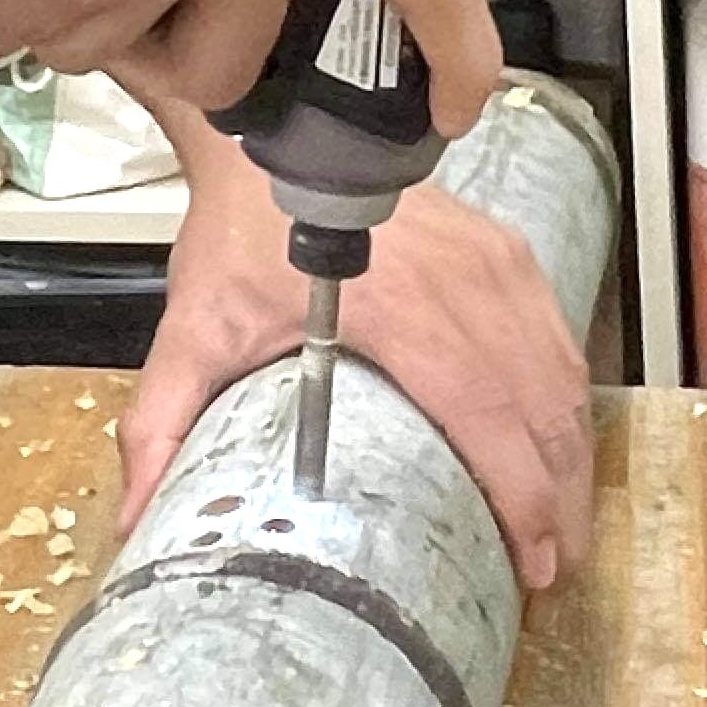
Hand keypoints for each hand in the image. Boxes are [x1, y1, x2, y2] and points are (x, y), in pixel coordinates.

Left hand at [116, 160, 595, 592]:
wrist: (276, 136)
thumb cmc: (240, 231)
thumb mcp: (195, 328)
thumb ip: (163, 424)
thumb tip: (136, 518)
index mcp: (399, 310)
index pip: (484, 412)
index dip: (521, 494)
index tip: (532, 561)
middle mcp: (463, 284)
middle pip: (538, 406)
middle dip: (559, 498)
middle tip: (556, 571)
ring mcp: (493, 261)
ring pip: (559, 373)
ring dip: (571, 455)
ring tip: (564, 528)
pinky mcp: (505, 249)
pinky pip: (556, 335)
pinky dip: (566, 399)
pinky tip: (560, 446)